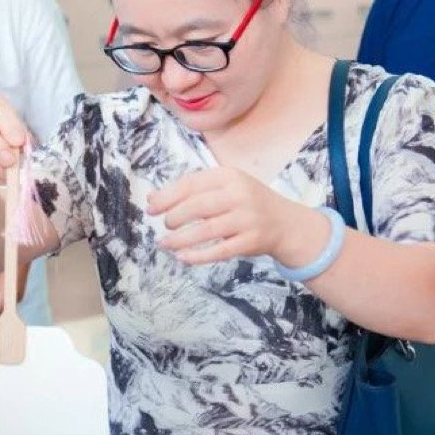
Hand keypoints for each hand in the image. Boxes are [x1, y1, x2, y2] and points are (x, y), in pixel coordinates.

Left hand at [150, 163, 323, 272]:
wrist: (283, 222)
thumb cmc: (245, 204)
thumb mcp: (223, 189)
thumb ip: (191, 191)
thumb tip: (152, 198)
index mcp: (229, 176)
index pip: (192, 183)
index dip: (168, 196)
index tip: (151, 208)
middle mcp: (239, 194)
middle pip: (198, 205)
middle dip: (175, 217)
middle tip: (165, 226)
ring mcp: (246, 218)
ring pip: (206, 230)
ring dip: (181, 239)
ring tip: (165, 243)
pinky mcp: (250, 241)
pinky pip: (219, 251)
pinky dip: (198, 256)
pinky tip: (182, 258)